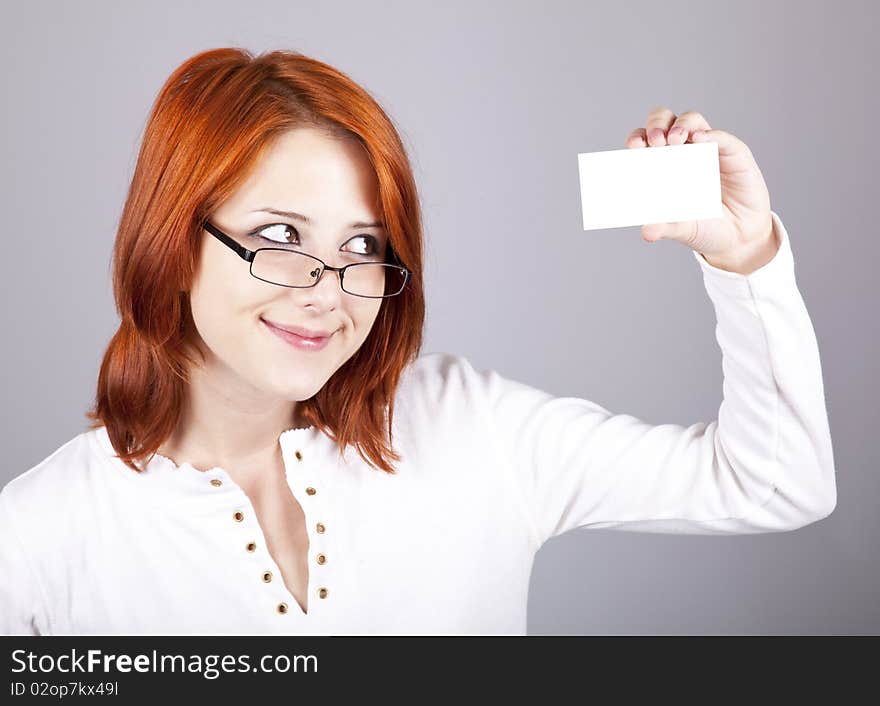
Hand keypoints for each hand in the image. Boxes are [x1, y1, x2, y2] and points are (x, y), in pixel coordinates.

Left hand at [625, 107, 778, 274]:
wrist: (740, 235)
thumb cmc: (705, 226)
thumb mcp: (682, 229)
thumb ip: (664, 227)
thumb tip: (647, 232)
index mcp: (662, 165)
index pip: (645, 142)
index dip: (638, 139)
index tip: (634, 147)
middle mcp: (683, 151)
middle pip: (665, 121)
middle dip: (657, 125)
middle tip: (656, 141)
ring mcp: (707, 149)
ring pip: (692, 120)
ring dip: (681, 124)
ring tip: (675, 139)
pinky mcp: (733, 152)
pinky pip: (721, 137)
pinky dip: (710, 134)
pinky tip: (701, 139)